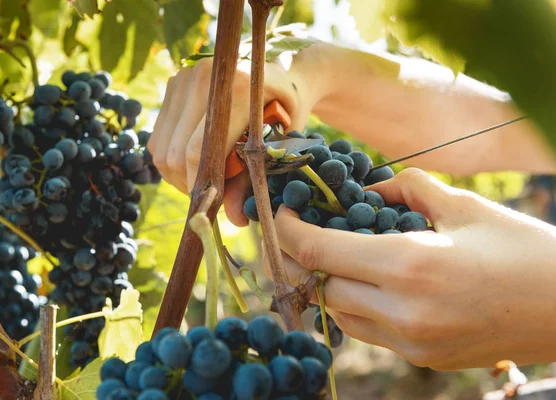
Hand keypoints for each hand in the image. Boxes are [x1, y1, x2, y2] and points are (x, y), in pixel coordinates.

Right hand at [148, 48, 327, 225]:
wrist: (282, 73)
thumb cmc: (287, 111)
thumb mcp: (278, 145)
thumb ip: (251, 179)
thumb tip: (235, 221)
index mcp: (236, 88)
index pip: (197, 149)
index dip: (199, 183)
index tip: (210, 203)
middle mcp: (203, 76)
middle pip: (174, 152)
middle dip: (187, 183)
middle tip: (208, 196)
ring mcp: (184, 78)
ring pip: (161, 147)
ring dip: (176, 174)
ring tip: (202, 180)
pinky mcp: (173, 84)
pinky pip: (159, 136)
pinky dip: (171, 158)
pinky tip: (193, 163)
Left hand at [266, 168, 555, 368]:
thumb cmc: (522, 250)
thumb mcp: (464, 206)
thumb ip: (407, 190)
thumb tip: (370, 188)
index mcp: (409, 266)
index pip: (317, 250)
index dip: (286, 228)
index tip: (280, 211)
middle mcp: (401, 312)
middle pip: (319, 284)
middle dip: (300, 256)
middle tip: (300, 228)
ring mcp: (410, 343)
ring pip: (337, 312)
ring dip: (325, 282)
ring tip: (331, 253)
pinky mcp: (421, 359)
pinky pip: (366, 330)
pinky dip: (353, 303)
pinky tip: (365, 281)